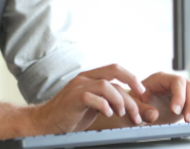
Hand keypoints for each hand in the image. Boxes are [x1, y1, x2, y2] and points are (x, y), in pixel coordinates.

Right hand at [31, 64, 147, 133]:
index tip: (142, 92)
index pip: (115, 68)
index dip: (131, 78)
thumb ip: (114, 104)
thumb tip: (140, 111)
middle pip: (114, 71)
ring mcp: (78, 87)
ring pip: (106, 86)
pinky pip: (92, 97)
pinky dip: (104, 106)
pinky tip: (107, 114)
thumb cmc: (72, 114)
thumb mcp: (97, 107)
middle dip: (131, 88)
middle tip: (138, 109)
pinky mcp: (73, 99)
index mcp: (90, 77)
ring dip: (119, 101)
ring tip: (121, 114)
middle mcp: (84, 78)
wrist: (47, 121)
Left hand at [134, 72, 189, 123]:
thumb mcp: (133, 106)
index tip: (175, 111)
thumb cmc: (136, 104)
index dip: (179, 95)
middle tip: (188, 120)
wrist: (140, 109)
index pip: (176, 81)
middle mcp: (174, 81)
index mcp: (160, 79)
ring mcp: (184, 89)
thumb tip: (154, 114)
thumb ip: (141, 110)